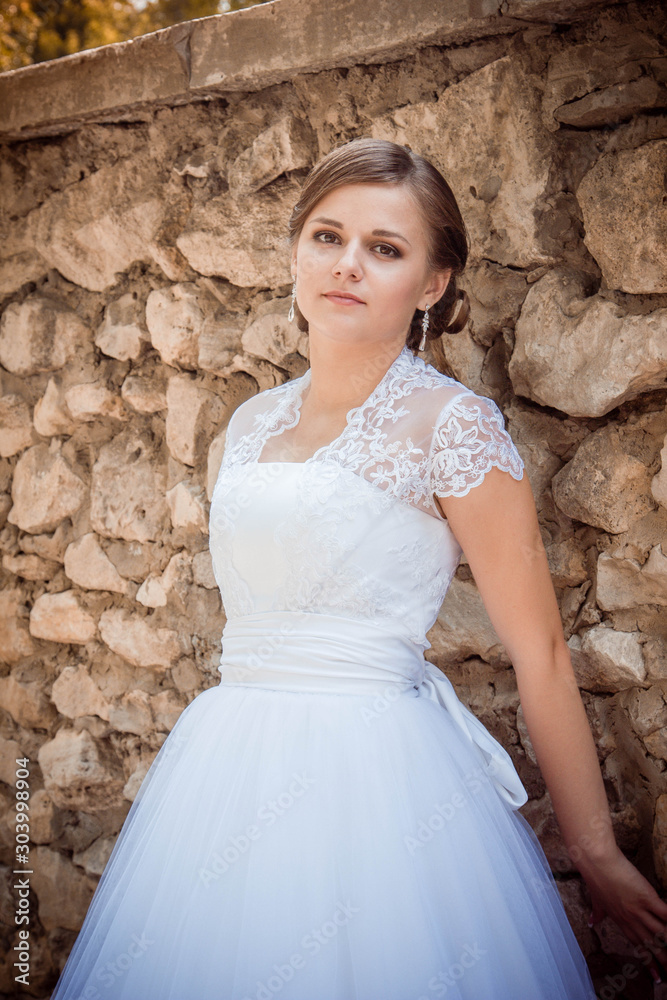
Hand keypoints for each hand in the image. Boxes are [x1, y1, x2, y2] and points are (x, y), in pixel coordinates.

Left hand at [581, 847, 666, 985]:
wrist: (597, 862)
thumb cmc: (597, 877)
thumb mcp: (596, 899)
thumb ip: (597, 912)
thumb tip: (591, 922)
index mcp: (620, 921)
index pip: (638, 945)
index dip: (648, 961)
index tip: (657, 977)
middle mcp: (631, 919)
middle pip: (651, 944)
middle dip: (663, 960)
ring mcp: (639, 910)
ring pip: (660, 933)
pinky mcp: (647, 897)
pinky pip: (665, 914)